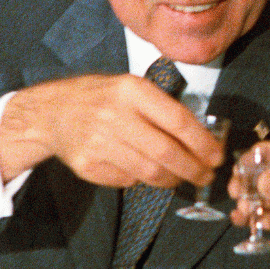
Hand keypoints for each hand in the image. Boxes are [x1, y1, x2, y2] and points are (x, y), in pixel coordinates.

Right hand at [0, 73, 224, 187]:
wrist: (52, 111)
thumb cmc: (102, 97)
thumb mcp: (132, 87)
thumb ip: (162, 109)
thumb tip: (204, 140)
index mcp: (131, 90)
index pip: (178, 121)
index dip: (203, 143)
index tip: (218, 156)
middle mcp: (114, 115)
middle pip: (166, 153)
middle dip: (193, 169)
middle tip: (206, 176)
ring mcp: (98, 143)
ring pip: (149, 173)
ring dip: (173, 179)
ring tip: (182, 177)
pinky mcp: (87, 165)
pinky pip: (127, 181)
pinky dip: (142, 181)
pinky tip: (144, 171)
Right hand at [228, 137, 269, 252]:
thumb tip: (260, 183)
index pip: (266, 152)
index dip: (250, 161)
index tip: (238, 171)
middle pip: (257, 176)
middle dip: (244, 184)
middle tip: (238, 193)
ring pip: (259, 199)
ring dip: (246, 203)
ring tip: (242, 210)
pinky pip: (267, 219)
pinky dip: (254, 220)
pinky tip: (247, 222)